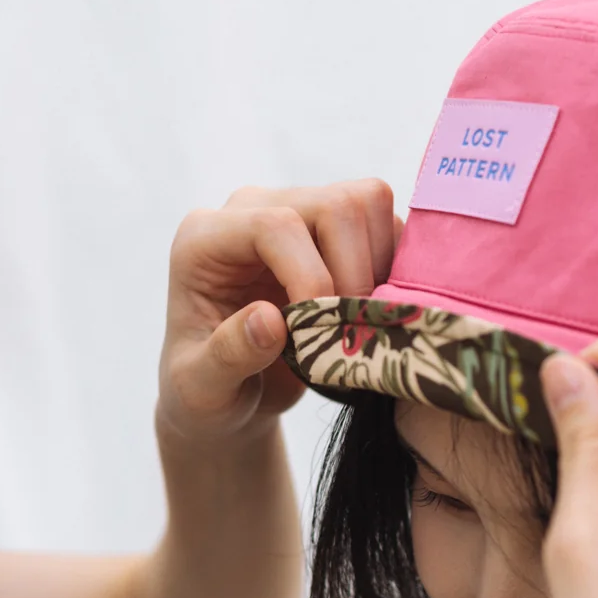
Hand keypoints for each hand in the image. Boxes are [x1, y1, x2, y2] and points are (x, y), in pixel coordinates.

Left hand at [156, 181, 398, 449]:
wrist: (230, 394)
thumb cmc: (206, 392)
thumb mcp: (202, 390)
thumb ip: (226, 356)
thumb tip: (270, 320)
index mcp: (206, 239)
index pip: (275, 225)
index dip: (311, 277)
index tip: (316, 335)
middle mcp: (254, 210)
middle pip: (335, 205)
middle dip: (354, 274)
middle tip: (345, 333)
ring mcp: (299, 211)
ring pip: (369, 203)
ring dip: (378, 270)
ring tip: (357, 324)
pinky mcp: (337, 230)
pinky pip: (389, 226)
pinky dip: (395, 272)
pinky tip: (371, 314)